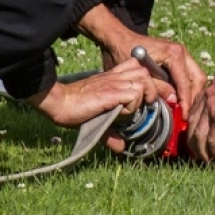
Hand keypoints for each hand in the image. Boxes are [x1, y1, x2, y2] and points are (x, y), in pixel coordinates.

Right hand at [26, 58, 168, 128]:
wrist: (60, 102)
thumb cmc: (75, 108)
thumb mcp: (98, 117)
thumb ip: (111, 130)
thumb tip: (120, 146)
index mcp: (113, 77)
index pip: (138, 68)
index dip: (150, 81)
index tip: (153, 98)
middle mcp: (115, 77)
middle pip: (145, 71)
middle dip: (153, 87)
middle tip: (149, 104)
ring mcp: (113, 83)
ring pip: (143, 80)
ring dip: (144, 96)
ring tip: (136, 109)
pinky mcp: (110, 93)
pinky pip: (133, 95)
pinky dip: (133, 105)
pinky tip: (123, 113)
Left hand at [78, 6, 204, 109]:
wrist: (118, 38)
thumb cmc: (125, 53)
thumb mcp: (139, 74)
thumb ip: (158, 87)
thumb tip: (174, 101)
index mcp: (174, 54)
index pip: (187, 83)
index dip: (186, 102)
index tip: (184, 117)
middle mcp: (181, 52)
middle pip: (198, 79)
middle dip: (194, 99)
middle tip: (186, 116)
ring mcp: (181, 54)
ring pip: (196, 77)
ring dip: (192, 95)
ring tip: (184, 111)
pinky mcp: (177, 58)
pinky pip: (188, 75)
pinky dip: (187, 89)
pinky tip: (179, 102)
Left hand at [185, 63, 214, 163]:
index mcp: (207, 92)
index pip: (193, 113)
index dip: (193, 128)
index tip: (195, 138)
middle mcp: (205, 100)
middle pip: (192, 125)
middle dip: (193, 142)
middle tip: (198, 154)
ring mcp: (211, 109)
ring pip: (199, 135)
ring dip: (201, 151)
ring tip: (207, 161)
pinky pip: (213, 140)